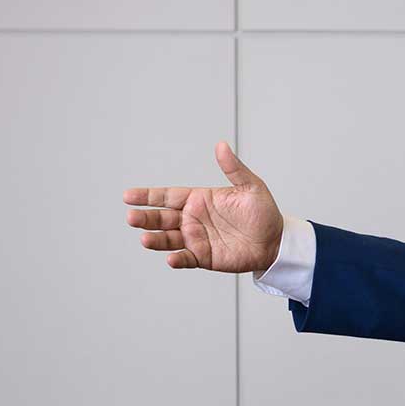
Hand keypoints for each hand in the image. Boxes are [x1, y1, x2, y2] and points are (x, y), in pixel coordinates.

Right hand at [124, 141, 285, 274]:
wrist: (275, 241)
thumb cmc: (263, 213)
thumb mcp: (250, 187)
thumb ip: (234, 169)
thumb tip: (221, 146)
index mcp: (198, 200)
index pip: (167, 196)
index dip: (148, 196)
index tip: (129, 195)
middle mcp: (192, 219)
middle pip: (162, 218)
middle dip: (145, 218)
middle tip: (131, 217)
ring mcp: (196, 239)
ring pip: (169, 239)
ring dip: (156, 239)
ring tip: (145, 239)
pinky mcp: (204, 257)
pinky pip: (186, 259)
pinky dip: (177, 259)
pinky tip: (170, 258)